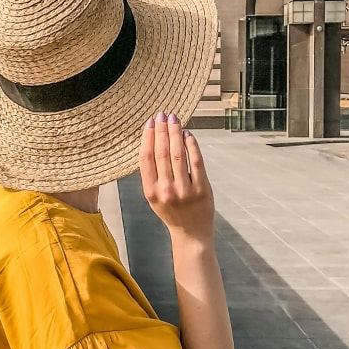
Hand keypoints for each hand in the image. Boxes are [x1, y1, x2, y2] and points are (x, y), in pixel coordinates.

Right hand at [139, 112, 213, 239]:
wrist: (191, 233)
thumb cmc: (172, 212)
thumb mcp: (154, 196)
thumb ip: (152, 174)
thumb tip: (153, 141)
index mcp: (151, 191)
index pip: (146, 158)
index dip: (147, 138)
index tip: (149, 122)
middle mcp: (166, 190)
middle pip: (162, 153)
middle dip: (161, 130)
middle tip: (162, 115)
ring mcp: (185, 190)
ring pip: (178, 155)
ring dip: (175, 134)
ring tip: (174, 120)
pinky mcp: (201, 189)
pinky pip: (196, 162)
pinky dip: (192, 146)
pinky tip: (188, 134)